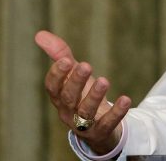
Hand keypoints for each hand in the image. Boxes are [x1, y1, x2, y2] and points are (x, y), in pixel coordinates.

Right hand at [35, 30, 130, 154]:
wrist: (97, 126)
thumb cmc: (81, 94)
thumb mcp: (72, 74)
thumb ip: (59, 55)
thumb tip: (40, 34)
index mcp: (59, 96)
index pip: (53, 87)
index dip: (58, 74)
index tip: (67, 60)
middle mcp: (68, 111)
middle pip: (69, 98)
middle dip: (76, 82)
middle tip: (86, 65)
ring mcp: (84, 124)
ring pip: (85, 112)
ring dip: (95, 96)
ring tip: (104, 81)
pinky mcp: (101, 131)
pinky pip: (107, 123)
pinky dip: (116, 112)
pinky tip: (126, 99)